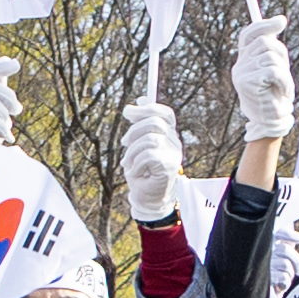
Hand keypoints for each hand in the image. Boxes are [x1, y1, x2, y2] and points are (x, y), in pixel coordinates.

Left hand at [120, 98, 185, 227]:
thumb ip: (141, 124)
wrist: (146, 197)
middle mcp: (175, 142)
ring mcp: (174, 154)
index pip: (165, 113)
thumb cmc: (141, 171)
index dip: (147, 108)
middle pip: (155, 122)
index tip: (128, 112)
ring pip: (150, 139)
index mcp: (168, 135)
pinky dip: (136, 163)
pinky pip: (148, 155)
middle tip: (123, 142)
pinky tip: (135, 172)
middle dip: (133, 130)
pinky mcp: (169, 166)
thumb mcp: (137, 144)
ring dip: (132, 151)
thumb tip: (141, 99)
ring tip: (127, 162)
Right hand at [226, 15, 293, 147]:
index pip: (249, 34)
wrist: (271, 121)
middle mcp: (239, 65)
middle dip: (281, 55)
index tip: (282, 21)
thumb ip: (273, 49)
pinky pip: (273, 71)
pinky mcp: (248, 83)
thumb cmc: (275, 95)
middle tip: (284, 73)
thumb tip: (279, 20)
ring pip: (270, 56)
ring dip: (285, 71)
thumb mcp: (275, 68)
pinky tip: (284, 92)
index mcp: (244, 60)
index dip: (264, 25)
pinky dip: (285, 81)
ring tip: (284, 87)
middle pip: (264, 43)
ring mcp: (241, 74)